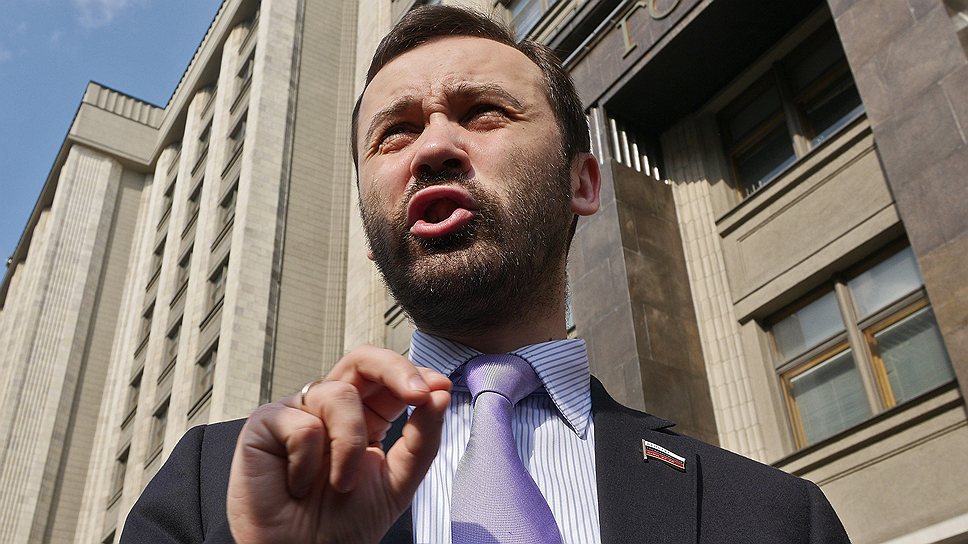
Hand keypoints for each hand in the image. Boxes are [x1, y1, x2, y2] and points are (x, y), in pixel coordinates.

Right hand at [226, 345, 451, 542]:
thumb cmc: (344, 525)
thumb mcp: (398, 480)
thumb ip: (422, 438)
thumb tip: (440, 394)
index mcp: (365, 417)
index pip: (389, 378)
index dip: (414, 374)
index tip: (439, 389)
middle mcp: (331, 408)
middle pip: (362, 360)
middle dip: (395, 369)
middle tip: (418, 394)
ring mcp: (299, 412)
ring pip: (339, 395)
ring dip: (349, 447)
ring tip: (338, 484)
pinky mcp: (266, 424)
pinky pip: (302, 425)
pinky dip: (308, 463)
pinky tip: (297, 485)